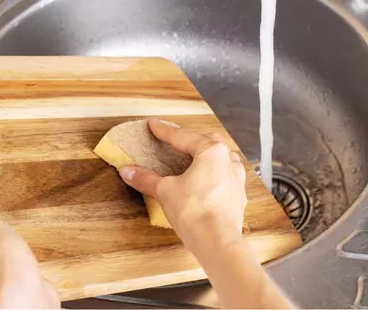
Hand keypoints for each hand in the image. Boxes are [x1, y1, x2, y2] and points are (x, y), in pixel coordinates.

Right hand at [121, 120, 291, 308]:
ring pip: (223, 158)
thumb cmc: (194, 212)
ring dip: (208, 155)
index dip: (164, 131)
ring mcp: (237, 178)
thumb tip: (128, 171)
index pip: (182, 137)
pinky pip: (226, 176)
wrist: (218, 242)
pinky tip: (206, 181)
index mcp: (211, 152)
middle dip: (191, 139)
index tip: (153, 125)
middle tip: (175, 140)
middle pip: (208, 141)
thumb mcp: (165, 191)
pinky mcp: (238, 195)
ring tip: (194, 159)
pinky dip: (215, 173)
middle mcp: (228, 160)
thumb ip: (147, 179)